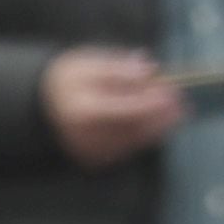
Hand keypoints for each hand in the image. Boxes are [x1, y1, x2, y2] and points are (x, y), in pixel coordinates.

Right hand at [41, 49, 186, 166]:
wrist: (41, 107)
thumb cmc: (68, 80)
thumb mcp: (88, 64)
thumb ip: (118, 68)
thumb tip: (148, 71)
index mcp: (85, 111)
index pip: (128, 109)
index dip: (154, 102)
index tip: (173, 91)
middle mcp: (88, 136)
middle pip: (135, 129)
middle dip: (161, 117)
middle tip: (181, 104)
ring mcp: (92, 151)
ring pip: (134, 142)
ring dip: (157, 129)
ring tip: (175, 113)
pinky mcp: (96, 159)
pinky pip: (127, 150)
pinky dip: (144, 137)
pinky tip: (155, 125)